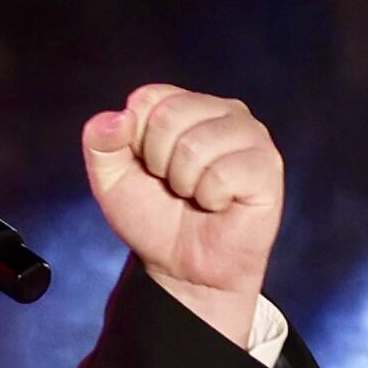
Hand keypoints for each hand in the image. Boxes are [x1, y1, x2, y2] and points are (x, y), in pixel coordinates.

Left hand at [84, 83, 283, 345]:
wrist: (182, 269)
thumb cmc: (153, 218)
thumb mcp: (110, 179)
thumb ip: (100, 141)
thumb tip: (119, 117)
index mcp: (185, 104)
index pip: (148, 99)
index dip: (136, 141)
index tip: (150, 168)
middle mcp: (221, 111)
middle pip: (169, 116)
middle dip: (159, 163)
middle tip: (176, 186)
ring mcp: (250, 135)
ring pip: (195, 144)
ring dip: (185, 183)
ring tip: (197, 196)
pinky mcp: (267, 165)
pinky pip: (223, 173)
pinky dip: (210, 198)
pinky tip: (220, 204)